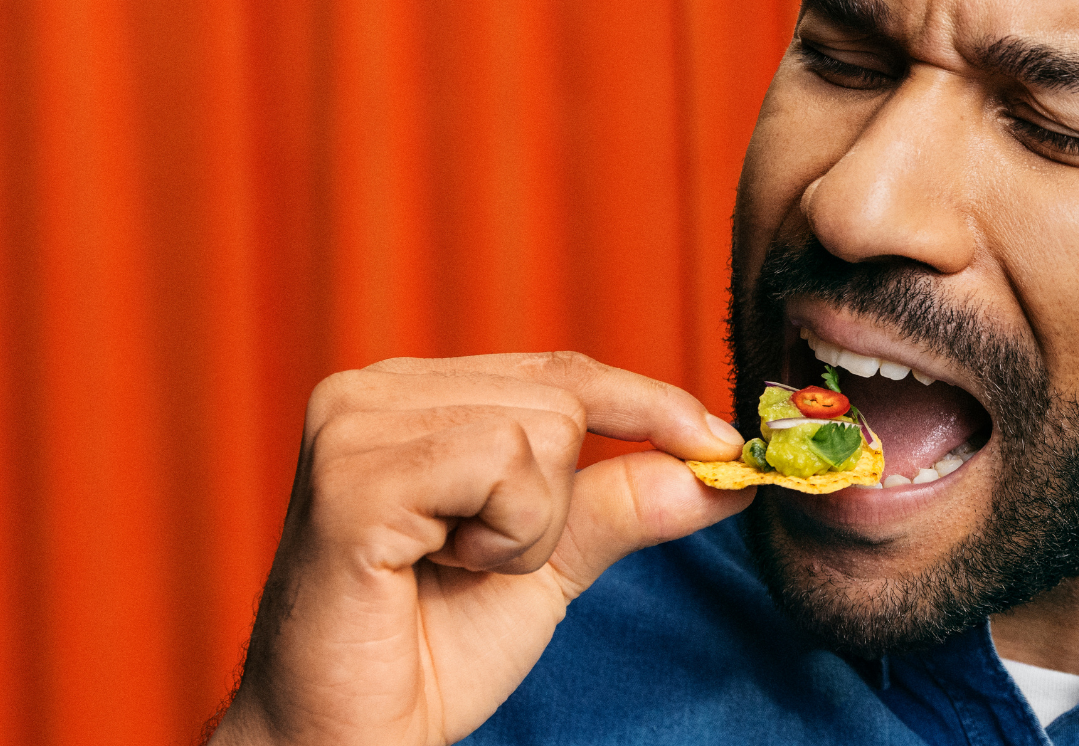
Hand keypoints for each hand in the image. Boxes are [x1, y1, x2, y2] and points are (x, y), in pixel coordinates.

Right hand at [207, 352, 751, 745]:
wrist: (354, 737)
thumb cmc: (431, 650)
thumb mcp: (549, 559)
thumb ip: (623, 502)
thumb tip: (726, 467)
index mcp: (413, 396)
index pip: (562, 370)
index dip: (648, 406)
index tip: (722, 444)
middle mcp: (373, 391)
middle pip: (562, 399)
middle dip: (554, 502)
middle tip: (476, 561)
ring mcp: (353, 425)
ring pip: (540, 430)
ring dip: (525, 528)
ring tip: (449, 566)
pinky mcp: (352, 477)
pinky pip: (501, 466)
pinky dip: (500, 536)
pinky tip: (432, 567)